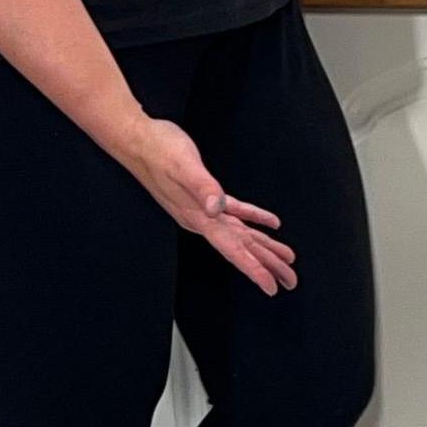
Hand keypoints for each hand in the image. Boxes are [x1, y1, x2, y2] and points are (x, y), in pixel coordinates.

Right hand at [120, 119, 296, 292]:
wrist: (135, 139)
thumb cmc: (158, 150)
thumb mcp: (182, 166)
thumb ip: (201, 187)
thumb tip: (217, 209)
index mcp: (199, 217)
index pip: (232, 249)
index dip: (253, 269)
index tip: (271, 287)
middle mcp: (202, 219)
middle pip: (242, 248)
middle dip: (267, 264)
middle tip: (291, 281)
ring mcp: (203, 208)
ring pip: (241, 233)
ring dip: (264, 247)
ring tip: (286, 259)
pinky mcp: (204, 193)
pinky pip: (235, 211)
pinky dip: (254, 217)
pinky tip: (270, 223)